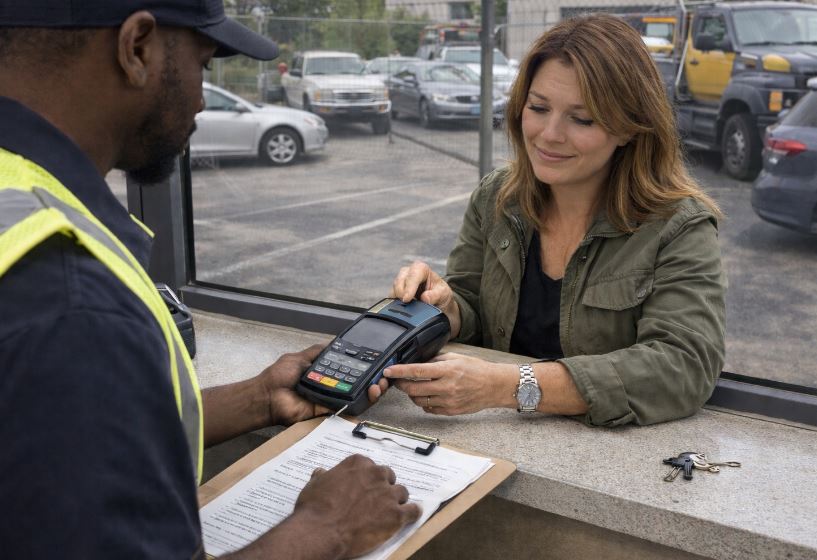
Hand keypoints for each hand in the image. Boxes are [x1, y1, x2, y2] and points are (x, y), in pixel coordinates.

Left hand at [259, 344, 388, 425]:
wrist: (267, 395)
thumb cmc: (278, 377)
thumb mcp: (300, 357)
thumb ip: (318, 352)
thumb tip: (333, 343)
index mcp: (325, 374)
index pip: (350, 371)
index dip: (364, 368)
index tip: (377, 363)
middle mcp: (330, 387)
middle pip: (358, 385)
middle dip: (374, 380)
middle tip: (384, 375)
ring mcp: (330, 400)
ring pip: (357, 397)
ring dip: (372, 391)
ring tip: (380, 384)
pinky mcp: (327, 412)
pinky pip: (347, 408)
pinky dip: (360, 403)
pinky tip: (371, 393)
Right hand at [295, 455, 421, 557]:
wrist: (321, 532)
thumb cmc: (315, 508)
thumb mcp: (314, 485)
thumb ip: (323, 477)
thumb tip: (321, 472)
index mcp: (358, 464)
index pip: (371, 467)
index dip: (369, 479)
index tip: (365, 488)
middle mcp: (376, 474)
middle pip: (389, 477)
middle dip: (384, 488)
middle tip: (376, 501)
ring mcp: (388, 494)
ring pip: (402, 493)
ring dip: (397, 501)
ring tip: (390, 511)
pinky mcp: (396, 515)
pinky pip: (413, 511)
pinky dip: (412, 513)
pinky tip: (411, 516)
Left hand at [384, 353, 516, 414]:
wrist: (494, 385)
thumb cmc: (476, 369)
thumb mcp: (456, 357)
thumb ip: (436, 361)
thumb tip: (418, 363)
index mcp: (447, 370)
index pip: (417, 371)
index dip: (400, 371)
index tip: (389, 370)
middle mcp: (447, 387)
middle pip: (414, 389)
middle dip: (401, 385)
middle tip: (398, 380)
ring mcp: (448, 401)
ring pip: (419, 401)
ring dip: (412, 394)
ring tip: (415, 388)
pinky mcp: (451, 411)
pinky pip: (429, 409)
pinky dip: (424, 403)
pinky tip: (428, 396)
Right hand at [390, 260, 460, 337]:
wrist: (438, 302)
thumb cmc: (440, 293)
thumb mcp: (443, 294)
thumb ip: (435, 295)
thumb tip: (425, 298)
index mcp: (421, 269)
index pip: (413, 275)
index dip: (409, 287)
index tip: (407, 299)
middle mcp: (408, 273)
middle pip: (399, 281)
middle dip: (401, 293)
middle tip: (406, 304)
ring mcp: (400, 282)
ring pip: (393, 289)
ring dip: (398, 299)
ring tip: (406, 308)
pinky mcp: (395, 292)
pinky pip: (391, 297)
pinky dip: (394, 303)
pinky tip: (401, 309)